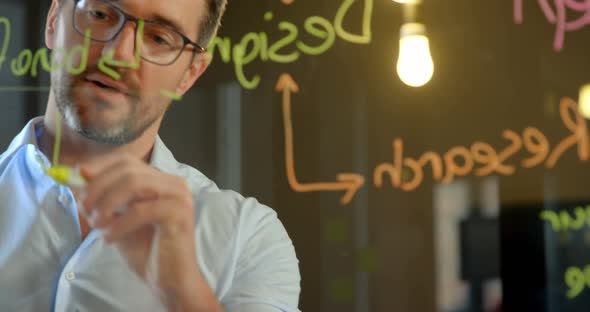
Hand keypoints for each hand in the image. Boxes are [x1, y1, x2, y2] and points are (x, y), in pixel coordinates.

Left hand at [79, 153, 219, 310]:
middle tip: (84, 208)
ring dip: (107, 203)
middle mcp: (173, 183)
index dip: (100, 167)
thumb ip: (103, 198)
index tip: (78, 178)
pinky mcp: (179, 213)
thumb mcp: (117, 219)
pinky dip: (119, 224)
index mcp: (161, 181)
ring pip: (134, 184)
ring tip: (98, 224)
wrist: (169, 278)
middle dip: (99, 187)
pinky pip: (140, 210)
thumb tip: (78, 178)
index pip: (127, 162)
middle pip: (128, 170)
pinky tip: (110, 238)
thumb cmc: (146, 249)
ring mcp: (179, 196)